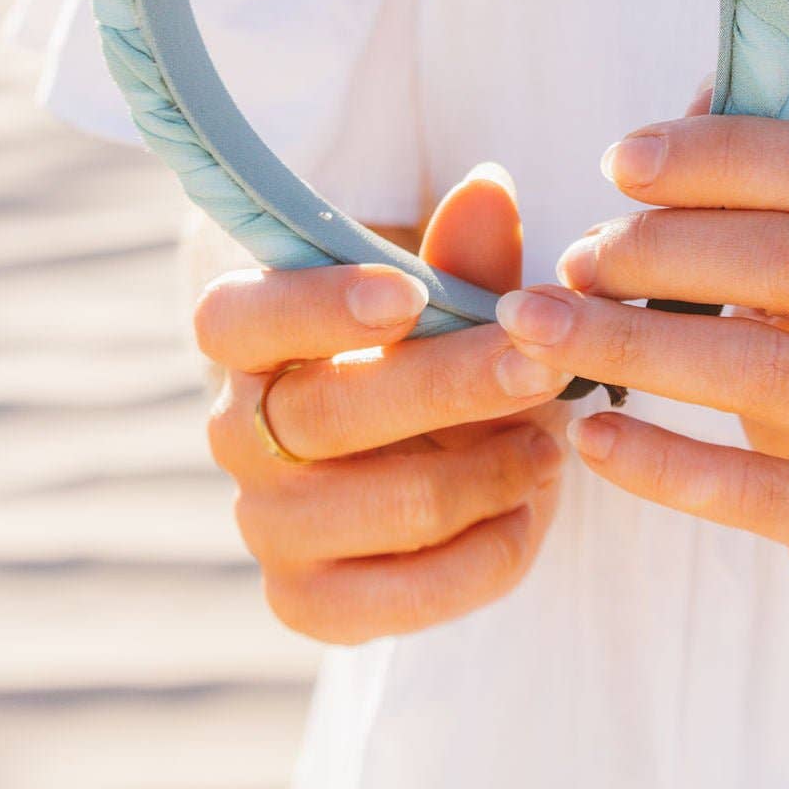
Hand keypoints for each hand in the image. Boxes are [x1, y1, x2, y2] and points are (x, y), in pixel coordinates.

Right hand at [195, 165, 571, 643]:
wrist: (429, 469)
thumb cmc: (431, 363)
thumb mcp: (450, 307)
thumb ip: (465, 255)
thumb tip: (490, 186)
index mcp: (248, 340)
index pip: (240, 319)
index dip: (317, 307)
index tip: (410, 293)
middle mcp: (237, 433)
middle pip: (330, 413)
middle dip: (451, 386)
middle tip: (543, 364)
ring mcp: (267, 525)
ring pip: (387, 503)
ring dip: (490, 472)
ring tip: (551, 442)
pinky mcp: (307, 602)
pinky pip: (404, 596)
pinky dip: (486, 553)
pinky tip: (525, 512)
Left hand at [495, 85, 788, 639]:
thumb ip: (774, 194)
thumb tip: (702, 88)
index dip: (721, 156)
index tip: (616, 161)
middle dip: (660, 249)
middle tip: (572, 259)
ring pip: (762, 367)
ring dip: (630, 342)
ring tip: (535, 327)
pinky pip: (754, 491)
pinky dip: (661, 461)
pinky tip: (588, 438)